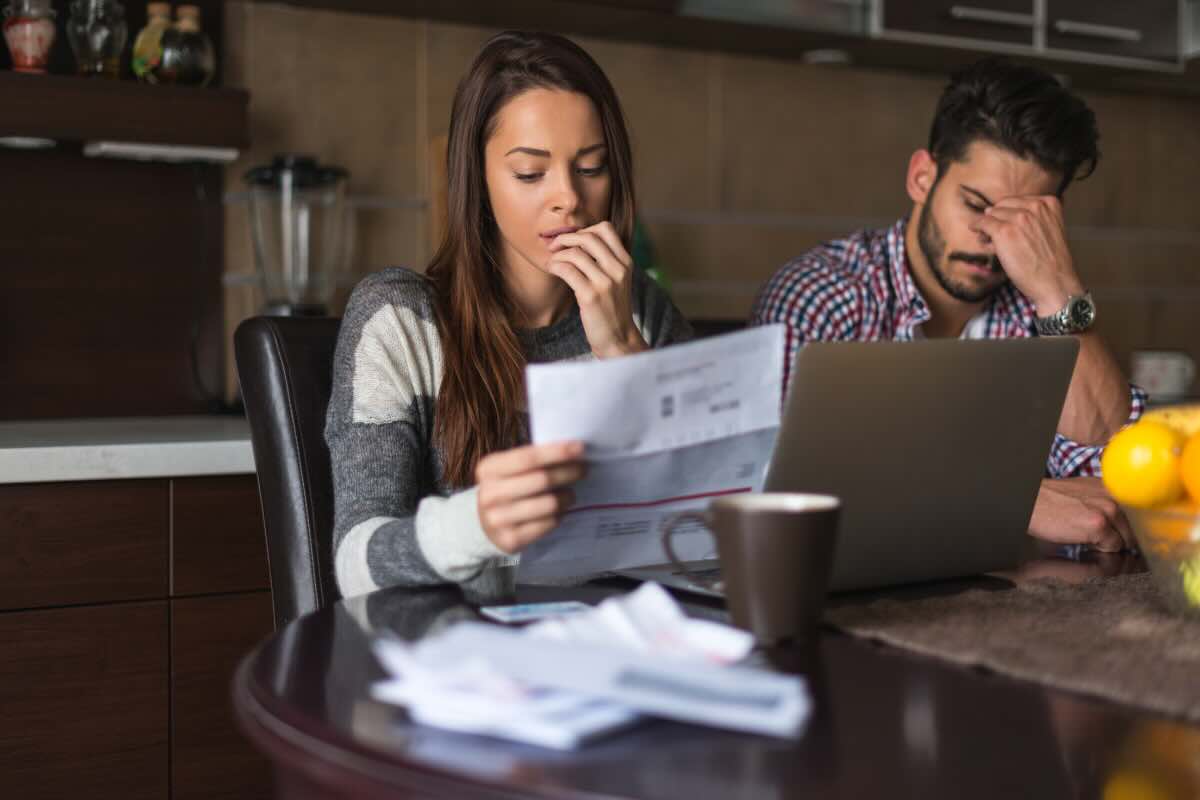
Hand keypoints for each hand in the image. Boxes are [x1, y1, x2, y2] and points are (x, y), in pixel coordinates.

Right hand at [476, 440, 586, 553]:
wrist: (483, 524)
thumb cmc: (506, 488)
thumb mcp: (508, 469)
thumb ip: (532, 459)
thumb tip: (571, 451)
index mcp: (489, 469)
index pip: (528, 457)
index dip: (556, 452)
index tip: (579, 448)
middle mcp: (490, 494)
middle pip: (542, 480)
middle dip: (568, 472)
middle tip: (583, 469)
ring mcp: (498, 519)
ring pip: (549, 504)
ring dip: (567, 497)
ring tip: (570, 494)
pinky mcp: (510, 539)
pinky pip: (548, 524)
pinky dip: (559, 516)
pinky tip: (558, 511)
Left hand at [547, 221, 647, 358]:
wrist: (618, 338)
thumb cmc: (612, 309)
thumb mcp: (617, 281)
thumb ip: (605, 261)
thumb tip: (577, 241)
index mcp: (625, 262)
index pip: (606, 229)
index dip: (584, 230)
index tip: (572, 241)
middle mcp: (618, 269)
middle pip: (588, 237)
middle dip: (566, 238)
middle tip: (554, 247)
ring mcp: (605, 283)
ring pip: (575, 253)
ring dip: (557, 255)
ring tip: (552, 262)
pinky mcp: (591, 296)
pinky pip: (567, 270)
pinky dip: (555, 266)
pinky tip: (552, 270)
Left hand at [971, 195, 1084, 314]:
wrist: (1054, 282)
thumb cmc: (1050, 262)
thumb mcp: (1049, 230)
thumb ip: (1030, 219)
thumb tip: (989, 211)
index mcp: (1049, 203)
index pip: (1017, 201)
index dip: (1007, 214)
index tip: (1005, 226)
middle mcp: (1035, 206)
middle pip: (1002, 206)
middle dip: (996, 219)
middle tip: (993, 235)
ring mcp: (1019, 218)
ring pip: (992, 214)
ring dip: (987, 226)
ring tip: (990, 242)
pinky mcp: (1004, 231)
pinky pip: (983, 223)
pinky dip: (977, 227)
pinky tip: (977, 233)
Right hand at [1027, 477, 1134, 552]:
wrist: (1030, 503)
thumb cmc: (1051, 501)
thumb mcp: (1084, 493)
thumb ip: (1105, 503)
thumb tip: (1125, 526)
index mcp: (1112, 487)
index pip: (1139, 514)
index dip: (1133, 528)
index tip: (1128, 536)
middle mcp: (1114, 496)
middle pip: (1135, 529)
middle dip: (1122, 538)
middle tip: (1099, 538)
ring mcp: (1108, 510)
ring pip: (1126, 540)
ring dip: (1111, 544)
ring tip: (1088, 537)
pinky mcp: (1099, 525)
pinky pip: (1113, 548)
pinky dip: (1100, 550)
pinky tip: (1082, 539)